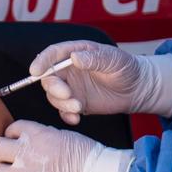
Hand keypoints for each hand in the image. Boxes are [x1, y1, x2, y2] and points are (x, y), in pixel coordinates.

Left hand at [0, 121, 132, 171]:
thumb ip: (38, 136)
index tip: (21, 144)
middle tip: (13, 160)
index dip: (14, 136)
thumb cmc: (85, 154)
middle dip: (3, 154)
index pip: (10, 129)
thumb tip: (23, 140)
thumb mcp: (60, 134)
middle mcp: (27, 151)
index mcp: (35, 133)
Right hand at [29, 41, 171, 124]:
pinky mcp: (76, 103)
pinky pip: (63, 110)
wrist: (136, 89)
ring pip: (54, 96)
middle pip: (48, 77)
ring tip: (79, 107)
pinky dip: (66, 115)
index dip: (41, 61)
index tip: (35, 71)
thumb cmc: (126, 68)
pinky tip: (76, 118)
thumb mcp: (114, 59)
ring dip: (62, 103)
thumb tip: (75, 58)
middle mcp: (68, 70)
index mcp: (75, 53)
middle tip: (67, 94)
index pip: (52, 54)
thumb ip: (95, 58)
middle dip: (53, 87)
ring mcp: (71, 87)